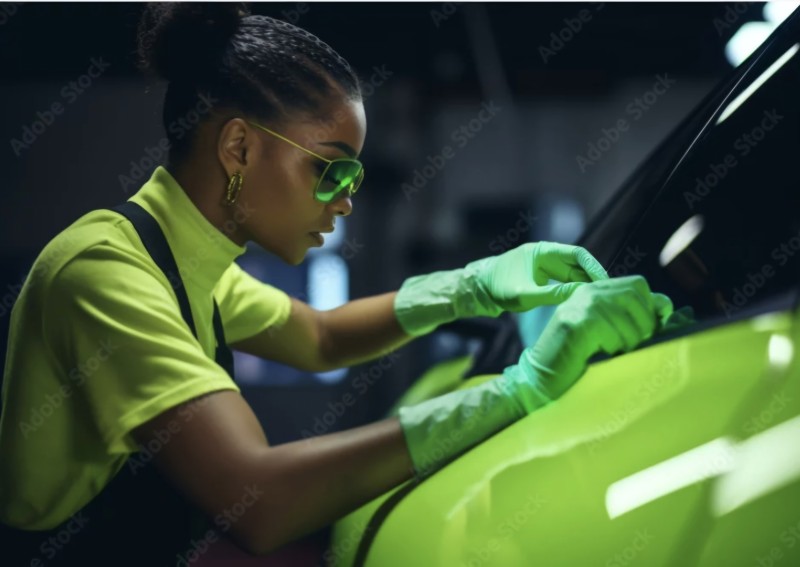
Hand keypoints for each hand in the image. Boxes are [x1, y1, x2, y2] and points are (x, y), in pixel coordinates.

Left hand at [467, 242, 608, 315]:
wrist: (478, 291)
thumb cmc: (497, 289)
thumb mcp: (525, 294)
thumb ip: (552, 294)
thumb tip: (580, 294)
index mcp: (542, 251)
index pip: (577, 254)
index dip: (594, 267)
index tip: (606, 282)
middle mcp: (546, 256)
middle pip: (578, 264)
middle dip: (593, 277)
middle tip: (609, 295)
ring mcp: (545, 267)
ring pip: (573, 273)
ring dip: (586, 285)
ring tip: (601, 300)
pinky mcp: (544, 278)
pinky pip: (565, 281)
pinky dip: (576, 289)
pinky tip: (585, 302)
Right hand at [502, 275, 672, 413]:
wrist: (544, 380)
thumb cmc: (583, 360)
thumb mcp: (613, 332)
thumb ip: (636, 316)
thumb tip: (667, 305)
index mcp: (596, 290)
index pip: (638, 285)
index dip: (649, 308)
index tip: (645, 332)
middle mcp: (587, 291)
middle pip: (635, 297)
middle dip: (642, 326)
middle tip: (628, 347)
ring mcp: (579, 305)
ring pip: (628, 319)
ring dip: (628, 344)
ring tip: (611, 354)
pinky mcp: (574, 323)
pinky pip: (613, 334)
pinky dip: (613, 350)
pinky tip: (598, 355)